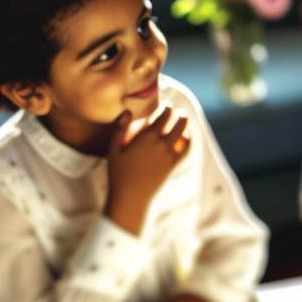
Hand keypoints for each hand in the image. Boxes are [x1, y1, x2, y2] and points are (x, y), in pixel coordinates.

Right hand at [105, 108, 190, 235]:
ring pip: (186, 134)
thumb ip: (120, 128)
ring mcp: (170, 155)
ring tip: (182, 120)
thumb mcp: (113, 149)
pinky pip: (186, 150)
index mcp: (148, 137)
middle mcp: (162, 144)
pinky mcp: (173, 165)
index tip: (165, 104)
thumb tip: (128, 111)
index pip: (164, 115)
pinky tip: (184, 138)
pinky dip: (188, 141)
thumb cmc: (118, 172)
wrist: (130, 197)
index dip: (166, 107)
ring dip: (186, 125)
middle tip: (176, 110)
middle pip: (180, 122)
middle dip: (179, 113)